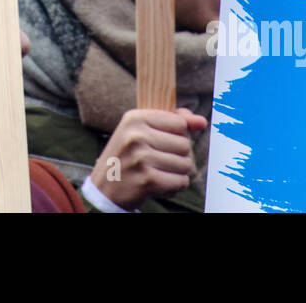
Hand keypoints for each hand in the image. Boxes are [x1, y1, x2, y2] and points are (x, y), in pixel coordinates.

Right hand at [88, 108, 207, 210]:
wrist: (103, 188)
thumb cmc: (128, 156)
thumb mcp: (142, 131)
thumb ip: (173, 121)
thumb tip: (202, 122)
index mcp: (134, 118)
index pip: (180, 123)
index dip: (177, 135)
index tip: (161, 142)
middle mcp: (136, 136)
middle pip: (185, 144)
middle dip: (178, 156)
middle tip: (157, 161)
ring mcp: (141, 158)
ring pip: (186, 164)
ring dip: (177, 173)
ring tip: (158, 172)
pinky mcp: (147, 180)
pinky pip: (180, 182)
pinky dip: (174, 186)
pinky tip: (159, 184)